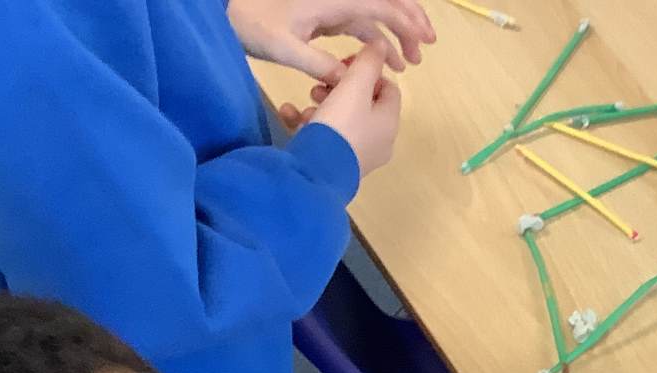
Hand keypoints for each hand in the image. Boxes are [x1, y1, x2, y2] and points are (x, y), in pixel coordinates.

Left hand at [230, 0, 433, 82]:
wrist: (229, 11)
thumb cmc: (253, 24)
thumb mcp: (283, 47)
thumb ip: (318, 64)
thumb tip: (347, 80)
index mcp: (333, 1)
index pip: (381, 5)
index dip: (406, 21)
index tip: (425, 41)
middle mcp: (338, 0)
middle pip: (386, 2)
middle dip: (410, 21)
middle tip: (428, 47)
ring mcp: (334, 8)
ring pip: (377, 16)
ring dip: (397, 36)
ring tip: (410, 63)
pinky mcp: (328, 18)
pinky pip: (362, 26)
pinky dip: (378, 43)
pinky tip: (387, 63)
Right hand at [303, 40, 403, 174]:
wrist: (316, 173)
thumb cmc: (340, 126)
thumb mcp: (354, 87)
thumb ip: (368, 64)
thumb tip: (381, 47)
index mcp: (388, 122)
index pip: (388, 89)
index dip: (369, 72)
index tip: (345, 64)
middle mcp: (378, 142)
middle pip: (362, 105)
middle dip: (339, 88)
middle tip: (322, 83)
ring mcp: (356, 156)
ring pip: (341, 120)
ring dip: (322, 104)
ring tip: (307, 101)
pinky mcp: (334, 165)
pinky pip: (323, 137)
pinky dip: (307, 123)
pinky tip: (289, 113)